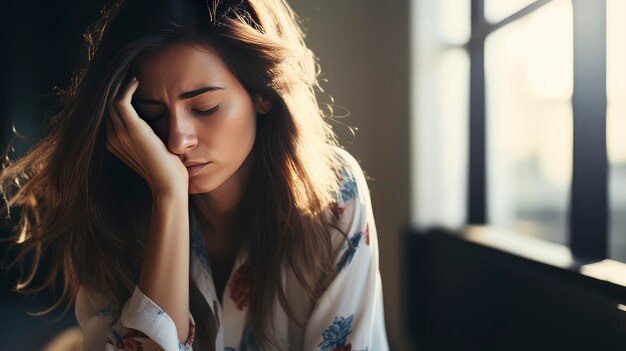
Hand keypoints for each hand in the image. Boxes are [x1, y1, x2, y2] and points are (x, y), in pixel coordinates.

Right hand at [105, 77, 188, 195]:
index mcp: (116, 144)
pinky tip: (136, 80)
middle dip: (115, 89)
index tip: (129, 85)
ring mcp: (120, 134)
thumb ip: (150, 138)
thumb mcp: (156, 150)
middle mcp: (113, 138)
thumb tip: (160, 125)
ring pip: (111, 101)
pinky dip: (126, 89)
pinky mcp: (132, 130)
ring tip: (131, 75)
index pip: (110, 115)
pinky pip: (120, 101)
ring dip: (120, 86)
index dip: (116, 98)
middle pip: (107, 106)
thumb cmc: (168, 171)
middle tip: (127, 74)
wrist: (169, 186)